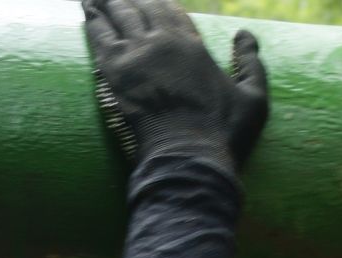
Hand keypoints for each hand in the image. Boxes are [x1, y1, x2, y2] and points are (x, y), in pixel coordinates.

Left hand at [83, 0, 268, 173]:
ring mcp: (138, 54)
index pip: (172, 12)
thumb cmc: (225, 133)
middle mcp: (165, 42)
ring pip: (119, 15)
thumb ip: (251, 63)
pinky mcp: (116, 72)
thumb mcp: (254, 97)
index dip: (160, 3)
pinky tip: (87, 10)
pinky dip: (93, 20)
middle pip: (142, 8)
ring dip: (107, 3)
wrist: (190, 157)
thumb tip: (244, 35)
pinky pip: (100, 36)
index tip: (152, 0)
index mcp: (194, 46)